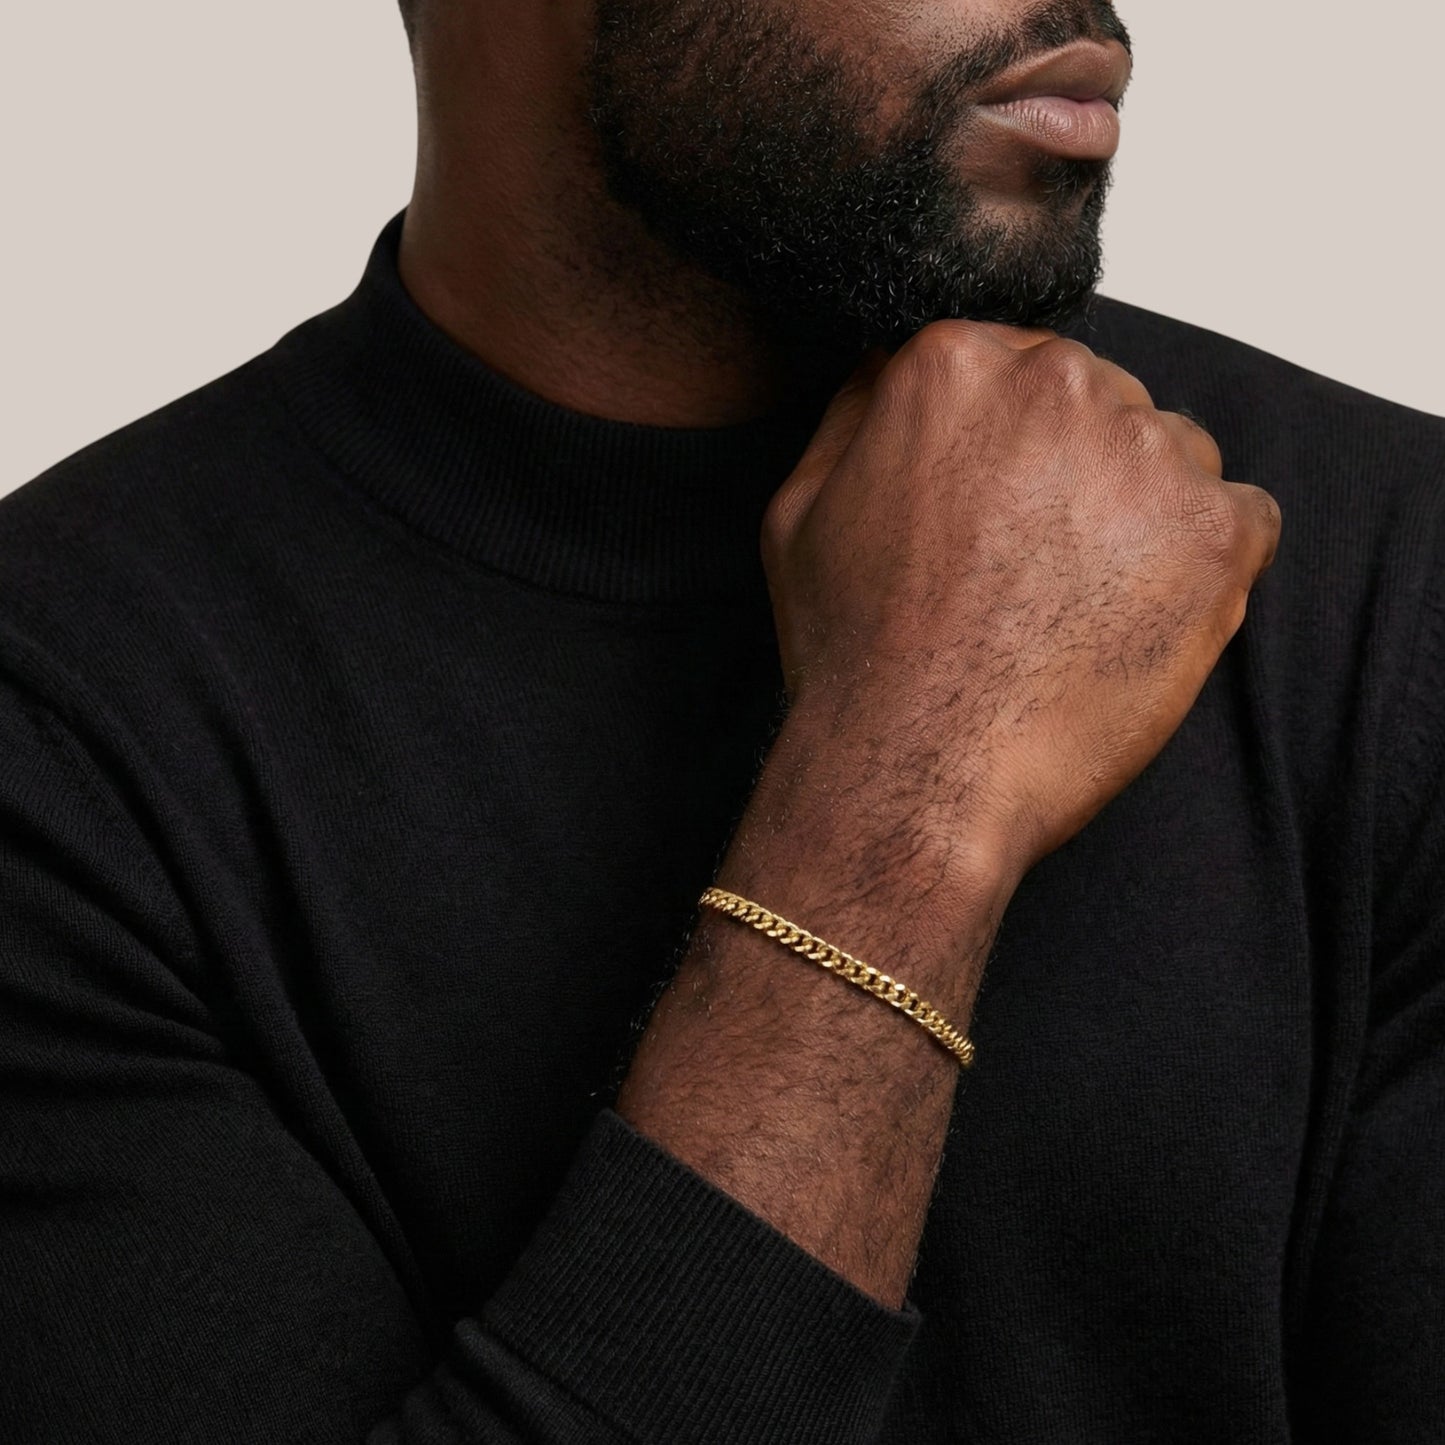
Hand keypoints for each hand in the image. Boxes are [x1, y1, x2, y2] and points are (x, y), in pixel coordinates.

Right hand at [761, 320, 1281, 888]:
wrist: (917, 771)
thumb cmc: (855, 655)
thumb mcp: (801, 510)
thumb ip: (857, 413)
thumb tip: (891, 370)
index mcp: (957, 366)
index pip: (1014, 368)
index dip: (1003, 449)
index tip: (989, 512)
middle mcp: (1059, 385)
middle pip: (1098, 403)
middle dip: (1074, 473)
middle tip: (1029, 569)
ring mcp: (1149, 456)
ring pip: (1171, 457)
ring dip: (1139, 515)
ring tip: (1076, 605)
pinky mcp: (1218, 533)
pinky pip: (1238, 520)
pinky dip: (1201, 568)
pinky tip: (1134, 622)